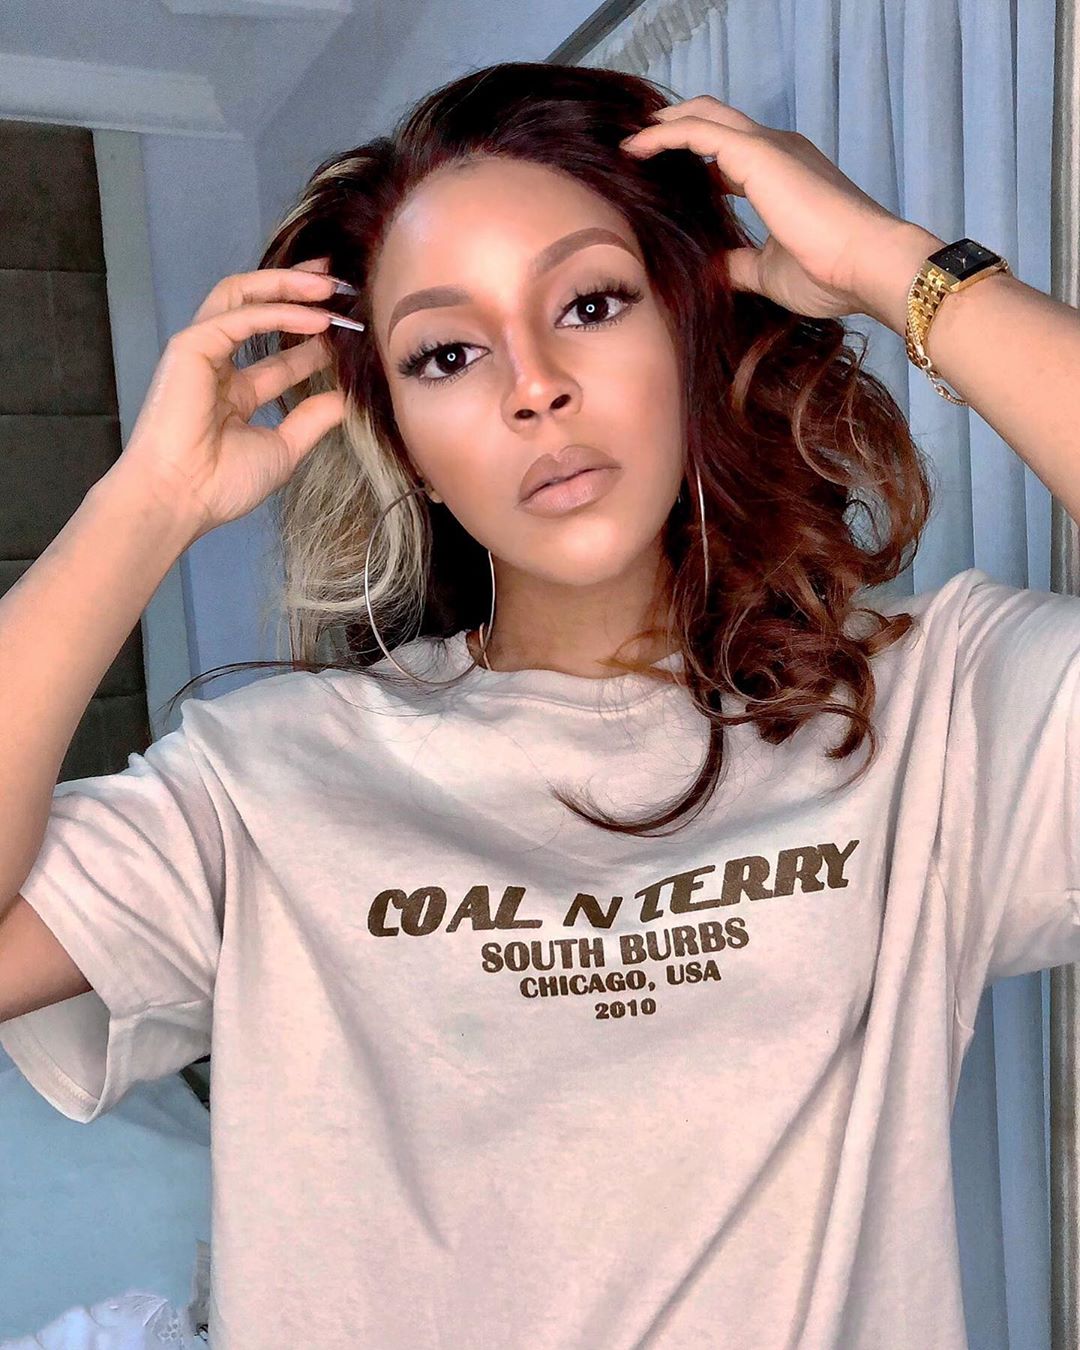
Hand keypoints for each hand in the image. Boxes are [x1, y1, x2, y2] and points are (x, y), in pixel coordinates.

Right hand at [117, 257, 346, 541]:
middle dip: (298, 290)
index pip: (280, 356)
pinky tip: (315, 317)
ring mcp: (202, 351)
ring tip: (330, 283)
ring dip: (287, 285)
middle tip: (340, 282)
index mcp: (234, 393)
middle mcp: (217, 365)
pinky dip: (278, 311)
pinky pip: (239, 316)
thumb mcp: (284, 448)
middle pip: (258, 308)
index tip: (352, 331)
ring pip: (243, 296)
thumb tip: (347, 399)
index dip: (316, 341)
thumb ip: (312, 419)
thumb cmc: (223, 483)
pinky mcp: (191, 345)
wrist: (181, 498)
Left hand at [620, 95, 915, 320]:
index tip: (661, 175)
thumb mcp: (768, 272)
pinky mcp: (758, 154)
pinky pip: (699, 132)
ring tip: (628, 146)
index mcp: (782, 175)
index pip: (729, 154)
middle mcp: (777, 151)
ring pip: (704, 117)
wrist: (867, 266)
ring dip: (663, 128)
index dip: (694, 160)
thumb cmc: (830, 274)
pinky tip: (636, 151)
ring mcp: (769, 147)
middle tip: (636, 148)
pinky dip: (664, 136)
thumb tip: (712, 269)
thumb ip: (739, 264)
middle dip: (674, 128)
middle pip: (715, 121)